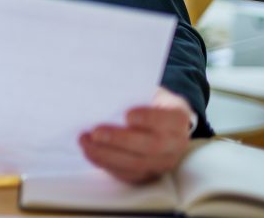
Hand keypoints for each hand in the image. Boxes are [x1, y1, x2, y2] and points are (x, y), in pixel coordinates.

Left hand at [79, 87, 193, 183]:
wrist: (154, 117)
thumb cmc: (144, 99)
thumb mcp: (144, 88)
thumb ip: (131, 91)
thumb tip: (106, 93)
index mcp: (178, 117)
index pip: (168, 120)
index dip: (149, 119)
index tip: (127, 115)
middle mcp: (175, 143)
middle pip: (151, 146)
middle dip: (120, 140)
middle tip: (96, 132)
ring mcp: (163, 162)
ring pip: (137, 164)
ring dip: (107, 154)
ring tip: (85, 142)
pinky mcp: (147, 174)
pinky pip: (127, 174)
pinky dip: (106, 164)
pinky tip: (89, 152)